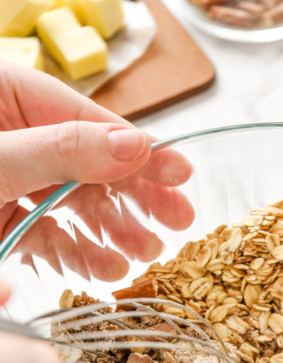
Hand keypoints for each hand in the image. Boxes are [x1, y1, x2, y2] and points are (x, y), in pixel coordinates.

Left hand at [0, 62, 193, 281]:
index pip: (91, 121)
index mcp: (10, 93)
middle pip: (91, 162)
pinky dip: (77, 253)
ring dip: (112, 232)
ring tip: (144, 253)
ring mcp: (10, 178)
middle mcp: (16, 133)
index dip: (142, 149)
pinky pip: (48, 233)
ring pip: (74, 202)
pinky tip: (105, 269)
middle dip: (136, 196)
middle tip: (179, 220)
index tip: (183, 172)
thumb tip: (137, 145)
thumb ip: (64, 149)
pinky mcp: (3, 218)